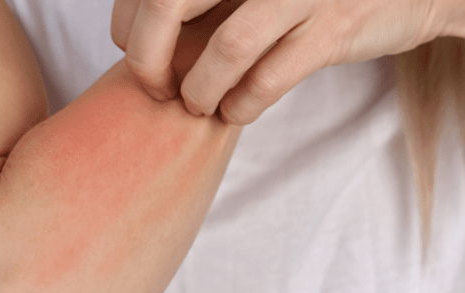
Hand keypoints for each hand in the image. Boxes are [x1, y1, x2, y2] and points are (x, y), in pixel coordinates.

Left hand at [111, 0, 459, 123]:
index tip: (133, 48)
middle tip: (155, 86)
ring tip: (198, 104)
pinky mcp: (334, 28)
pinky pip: (270, 78)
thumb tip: (137, 36)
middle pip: (169, 2)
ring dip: (200, 89)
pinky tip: (236, 111)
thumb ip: (210, 1)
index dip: (129, 19)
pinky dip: (243, 104)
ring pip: (225, 48)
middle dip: (148, 57)